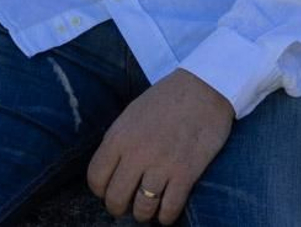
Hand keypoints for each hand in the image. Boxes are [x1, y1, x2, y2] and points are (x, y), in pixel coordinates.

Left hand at [87, 69, 233, 222]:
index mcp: (119, 136)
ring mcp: (162, 164)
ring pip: (142, 209)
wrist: (204, 87)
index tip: (110, 190)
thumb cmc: (167, 99)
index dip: (101, 191)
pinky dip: (166, 216)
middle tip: (128, 205)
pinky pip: (169, 209)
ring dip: (143, 214)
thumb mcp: (132, 114)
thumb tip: (110, 171)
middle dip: (119, 208)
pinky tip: (167, 211)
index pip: (96, 178)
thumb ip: (119, 142)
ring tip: (148, 209)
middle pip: (115, 199)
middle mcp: (137, 153)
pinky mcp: (186, 173)